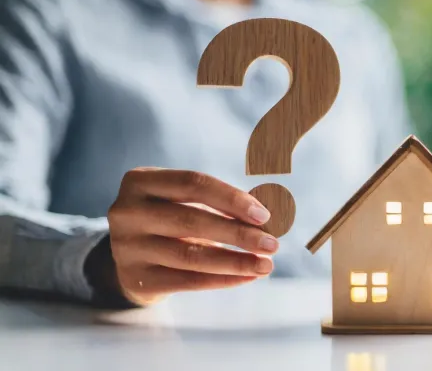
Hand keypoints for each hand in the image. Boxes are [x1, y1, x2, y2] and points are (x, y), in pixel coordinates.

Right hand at [106, 167, 278, 305]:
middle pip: (193, 220)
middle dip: (239, 233)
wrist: (128, 259)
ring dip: (235, 261)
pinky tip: (246, 277)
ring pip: (191, 255)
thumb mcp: (180, 202)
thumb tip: (265, 218)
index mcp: (140, 181)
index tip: (263, 215)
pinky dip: (222, 280)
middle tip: (271, 243)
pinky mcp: (135, 278)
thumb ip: (216, 204)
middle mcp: (127, 212)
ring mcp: (127, 247)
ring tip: (264, 265)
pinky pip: (187, 281)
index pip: (193, 183)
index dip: (231, 198)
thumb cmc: (166, 222)